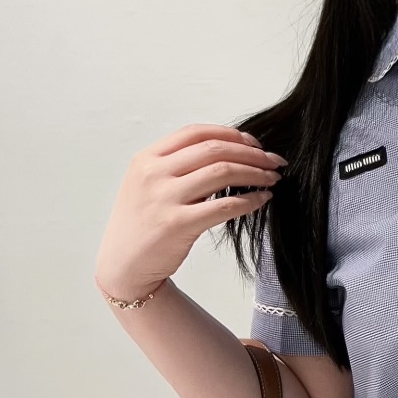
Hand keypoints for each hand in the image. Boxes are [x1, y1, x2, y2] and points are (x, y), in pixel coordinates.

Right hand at [94, 124, 285, 302]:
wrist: (123, 264)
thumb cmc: (142, 224)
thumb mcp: (147, 184)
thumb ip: (177, 166)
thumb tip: (229, 153)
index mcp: (147, 159)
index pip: (196, 133)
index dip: (231, 134)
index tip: (255, 143)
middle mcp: (154, 174)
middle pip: (214, 149)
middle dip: (251, 153)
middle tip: (273, 161)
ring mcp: (164, 198)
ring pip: (222, 172)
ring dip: (255, 173)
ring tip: (272, 179)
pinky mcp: (178, 224)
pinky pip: (224, 206)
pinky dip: (250, 200)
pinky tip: (262, 199)